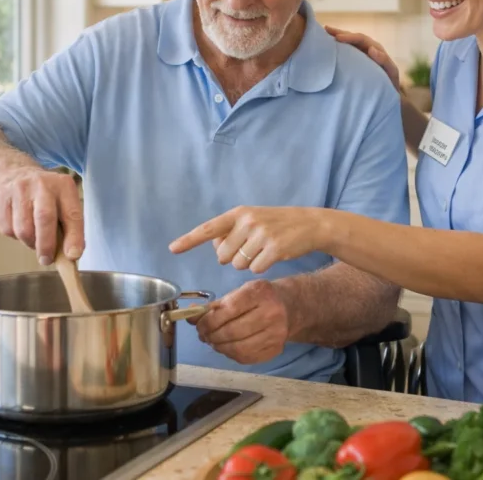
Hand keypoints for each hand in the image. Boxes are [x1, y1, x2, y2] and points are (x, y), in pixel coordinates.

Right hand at [0, 168, 83, 265]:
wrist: (14, 174)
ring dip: (30, 242)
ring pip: (23, 228)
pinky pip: (6, 228)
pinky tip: (20, 228)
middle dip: (46, 245)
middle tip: (47, 260)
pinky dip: (14, 236)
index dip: (74, 237)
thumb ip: (70, 227)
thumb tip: (72, 255)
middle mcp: (42, 184)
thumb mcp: (64, 203)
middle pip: (44, 218)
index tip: (73, 256)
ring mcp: (19, 188)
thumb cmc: (46, 197)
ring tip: (34, 240)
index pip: (72, 214)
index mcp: (64, 185)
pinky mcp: (0, 197)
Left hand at [169, 206, 326, 273]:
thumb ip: (231, 231)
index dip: (189, 240)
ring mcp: (261, 234)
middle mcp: (247, 221)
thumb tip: (216, 248)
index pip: (208, 228)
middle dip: (233, 258)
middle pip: (223, 256)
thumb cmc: (276, 224)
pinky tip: (273, 255)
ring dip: (248, 263)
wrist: (309, 224)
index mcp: (238, 213)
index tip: (173, 249)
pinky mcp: (274, 248)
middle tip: (251, 247)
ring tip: (263, 249)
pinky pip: (255, 269)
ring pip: (237, 265)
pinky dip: (261, 267)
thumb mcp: (252, 219)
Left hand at [194, 280, 291, 364]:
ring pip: (238, 348)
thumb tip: (190, 315)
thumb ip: (215, 305)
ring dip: (219, 347)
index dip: (209, 320)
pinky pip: (247, 357)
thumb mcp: (240, 292)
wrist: (291, 306)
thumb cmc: (260, 297)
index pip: (229, 309)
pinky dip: (231, 354)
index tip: (199, 325)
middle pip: (233, 331)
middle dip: (212, 335)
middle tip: (203, 335)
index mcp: (260, 293)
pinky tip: (226, 347)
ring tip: (213, 341)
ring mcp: (276, 333)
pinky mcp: (276, 349)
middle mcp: (272, 313)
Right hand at [324, 26, 399, 90]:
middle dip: (339, 33)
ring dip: (336, 37)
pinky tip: (327, 47)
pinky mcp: (356, 61)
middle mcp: (368, 48)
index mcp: (376, 49)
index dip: (350, 37)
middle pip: (353, 37)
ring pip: (348, 43)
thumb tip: (371, 49)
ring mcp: (361, 54)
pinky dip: (337, 48)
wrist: (389, 92)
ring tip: (323, 33)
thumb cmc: (390, 83)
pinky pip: (346, 52)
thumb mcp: (391, 72)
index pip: (361, 39)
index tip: (338, 38)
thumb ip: (384, 61)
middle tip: (326, 29)